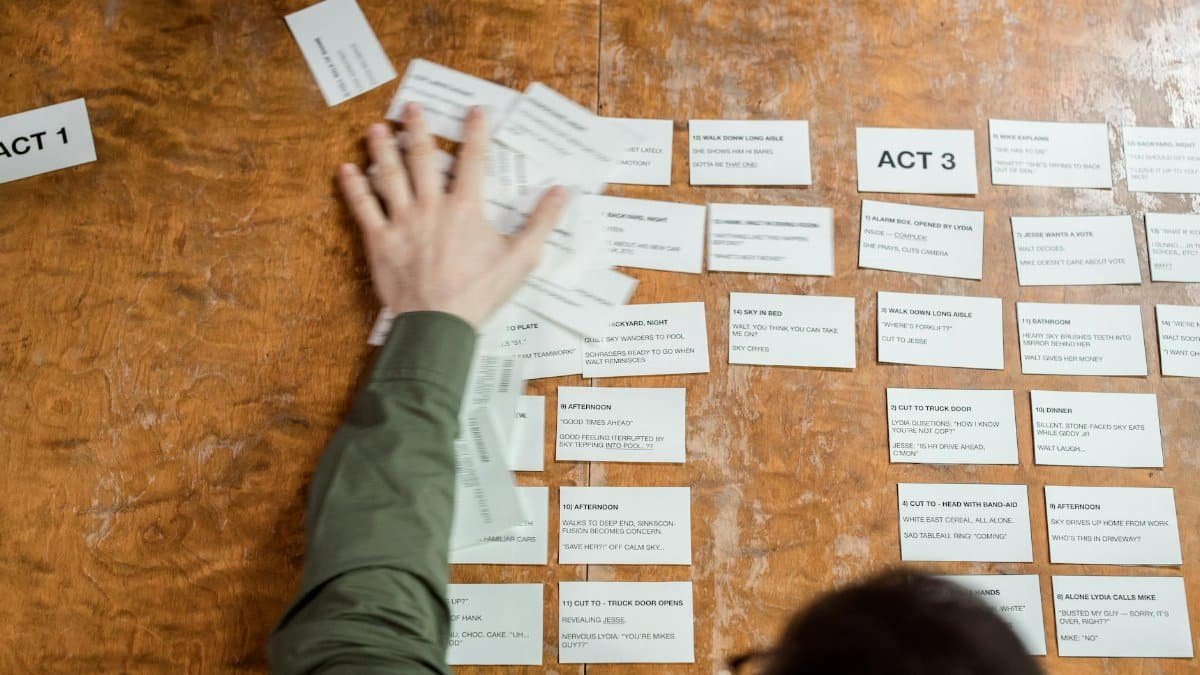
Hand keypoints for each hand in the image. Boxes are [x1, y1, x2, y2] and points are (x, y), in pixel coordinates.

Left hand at [338, 103, 567, 328]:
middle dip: (418, 129)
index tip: (474, 110)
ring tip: (376, 127)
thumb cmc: (480, 292)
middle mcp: (431, 206)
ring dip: (382, 149)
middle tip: (411, 107)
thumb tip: (562, 192)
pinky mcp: (381, 240)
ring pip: (389, 175)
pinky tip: (346, 169)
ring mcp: (403, 221)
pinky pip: (364, 208)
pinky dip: (354, 187)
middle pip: (423, 158)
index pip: (473, 159)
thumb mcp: (521, 259)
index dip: (475, 132)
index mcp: (466, 207)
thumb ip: (541, 222)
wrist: (439, 323)